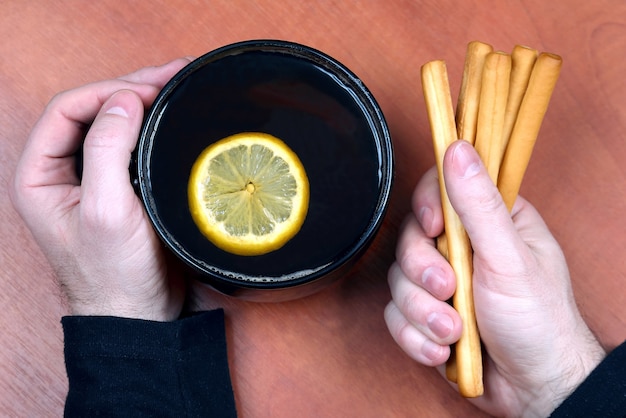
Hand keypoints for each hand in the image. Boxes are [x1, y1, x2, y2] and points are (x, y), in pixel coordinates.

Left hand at [10, 58, 192, 320]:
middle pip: (90, 110)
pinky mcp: (117, 186)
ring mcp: (89, 178)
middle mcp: (59, 172)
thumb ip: (107, 151)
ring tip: (176, 85)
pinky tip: (171, 117)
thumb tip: (124, 100)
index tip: (148, 92)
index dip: (107, 92)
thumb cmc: (113, 275)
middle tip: (171, 76)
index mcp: (38, 176)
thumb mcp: (106, 211)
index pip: (66, 110)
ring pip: (111, 123)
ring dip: (142, 102)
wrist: (137, 313)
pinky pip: (129, 143)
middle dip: (130, 89)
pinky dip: (151, 126)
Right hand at [385, 140, 605, 416]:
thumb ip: (479, 205)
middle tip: (449, 289)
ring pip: (399, 282)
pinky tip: (443, 348)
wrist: (535, 388)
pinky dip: (417, 336)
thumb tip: (458, 149)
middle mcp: (462, 249)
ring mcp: (442, 284)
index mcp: (489, 222)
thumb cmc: (539, 321)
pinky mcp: (427, 315)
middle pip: (411, 239)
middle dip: (424, 273)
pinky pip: (397, 317)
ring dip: (424, 312)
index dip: (427, 207)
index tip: (434, 229)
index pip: (440, 190)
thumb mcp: (510, 257)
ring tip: (455, 331)